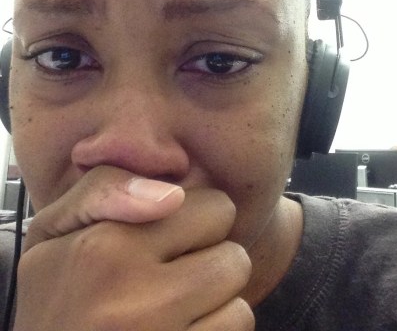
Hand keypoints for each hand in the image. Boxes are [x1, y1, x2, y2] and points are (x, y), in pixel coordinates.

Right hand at [14, 167, 253, 329]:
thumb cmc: (50, 296)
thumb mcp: (52, 229)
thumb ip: (105, 188)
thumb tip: (173, 193)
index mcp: (106, 248)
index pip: (215, 208)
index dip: (196, 218)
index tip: (170, 234)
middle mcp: (137, 299)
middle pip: (234, 258)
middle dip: (210, 260)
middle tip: (175, 272)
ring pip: (239, 305)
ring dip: (214, 304)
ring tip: (175, 306)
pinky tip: (180, 330)